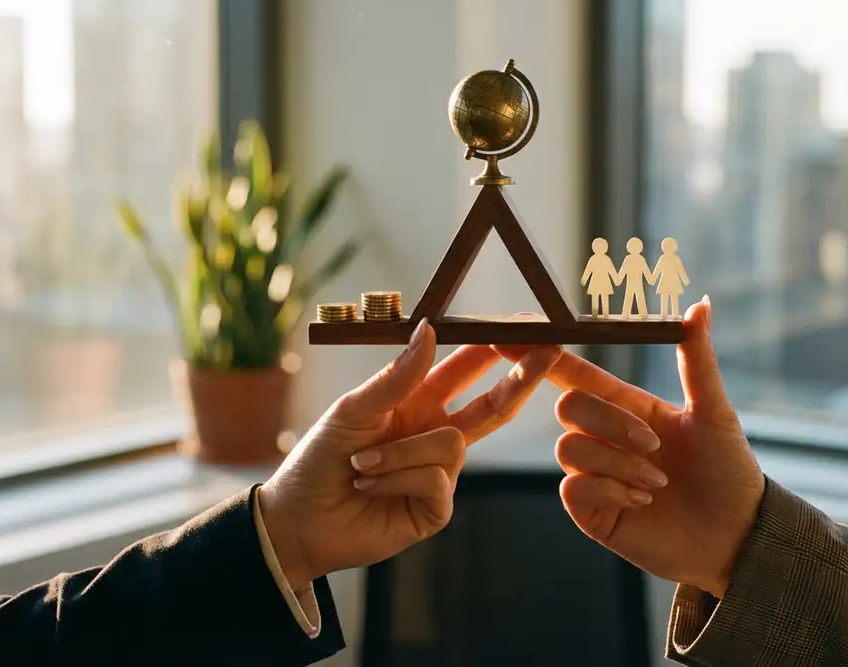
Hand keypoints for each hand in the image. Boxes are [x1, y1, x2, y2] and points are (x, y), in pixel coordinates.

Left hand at [259, 319, 561, 588]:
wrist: (298, 520)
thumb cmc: (319, 459)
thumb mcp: (356, 408)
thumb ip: (399, 375)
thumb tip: (430, 330)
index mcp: (419, 403)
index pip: (468, 370)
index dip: (495, 348)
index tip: (525, 327)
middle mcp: (436, 434)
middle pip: (492, 406)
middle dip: (520, 380)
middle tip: (548, 354)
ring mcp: (440, 473)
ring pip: (451, 444)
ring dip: (400, 453)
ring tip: (361, 465)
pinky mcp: (436, 508)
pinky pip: (438, 482)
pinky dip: (397, 479)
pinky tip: (370, 488)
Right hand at [497, 297, 763, 598]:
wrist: (737, 535)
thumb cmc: (728, 469)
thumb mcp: (713, 410)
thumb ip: (697, 358)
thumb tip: (701, 304)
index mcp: (625, 405)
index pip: (573, 374)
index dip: (540, 355)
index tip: (508, 336)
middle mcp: (603, 436)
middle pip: (567, 407)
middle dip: (609, 423)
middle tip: (653, 445)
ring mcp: (594, 474)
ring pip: (569, 449)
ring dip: (619, 464)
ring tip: (658, 482)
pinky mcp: (591, 511)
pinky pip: (572, 489)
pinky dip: (610, 490)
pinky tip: (642, 501)